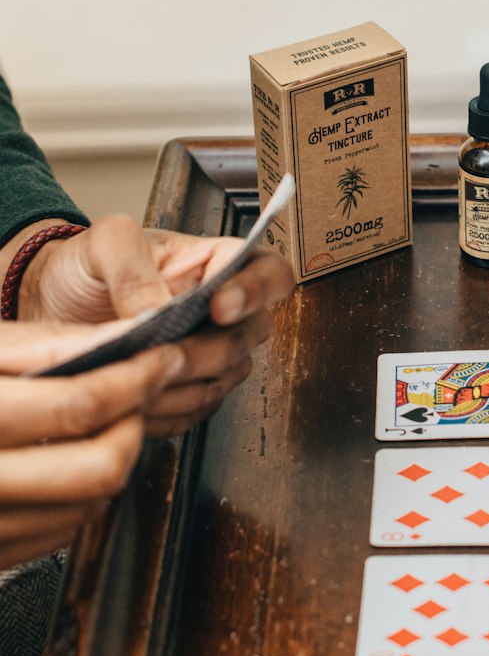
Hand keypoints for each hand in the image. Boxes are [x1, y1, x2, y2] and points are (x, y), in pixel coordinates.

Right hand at [0, 323, 182, 570]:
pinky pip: (62, 533)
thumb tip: (114, 342)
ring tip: (109, 423)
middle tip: (142, 393)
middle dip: (135, 425)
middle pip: (99, 466)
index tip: (160, 356)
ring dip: (116, 460)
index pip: (79, 404)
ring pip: (90, 504)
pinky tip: (70, 462)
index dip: (135, 378)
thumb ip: (34, 345)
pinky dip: (84, 497)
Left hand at [18, 216, 294, 435]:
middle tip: (164, 353)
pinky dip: (168, 410)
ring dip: (185, 384)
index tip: (219, 307)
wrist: (51, 306)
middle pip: (250, 334)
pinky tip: (133, 401)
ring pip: (226, 377)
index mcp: (218, 262)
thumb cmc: (86, 266)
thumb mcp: (103, 245)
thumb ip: (133, 268)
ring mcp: (211, 353)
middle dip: (208, 348)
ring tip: (137, 379)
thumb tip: (158, 312)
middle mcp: (225, 309)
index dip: (257, 291)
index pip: (270, 272)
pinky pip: (196, 409)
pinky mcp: (189, 390)